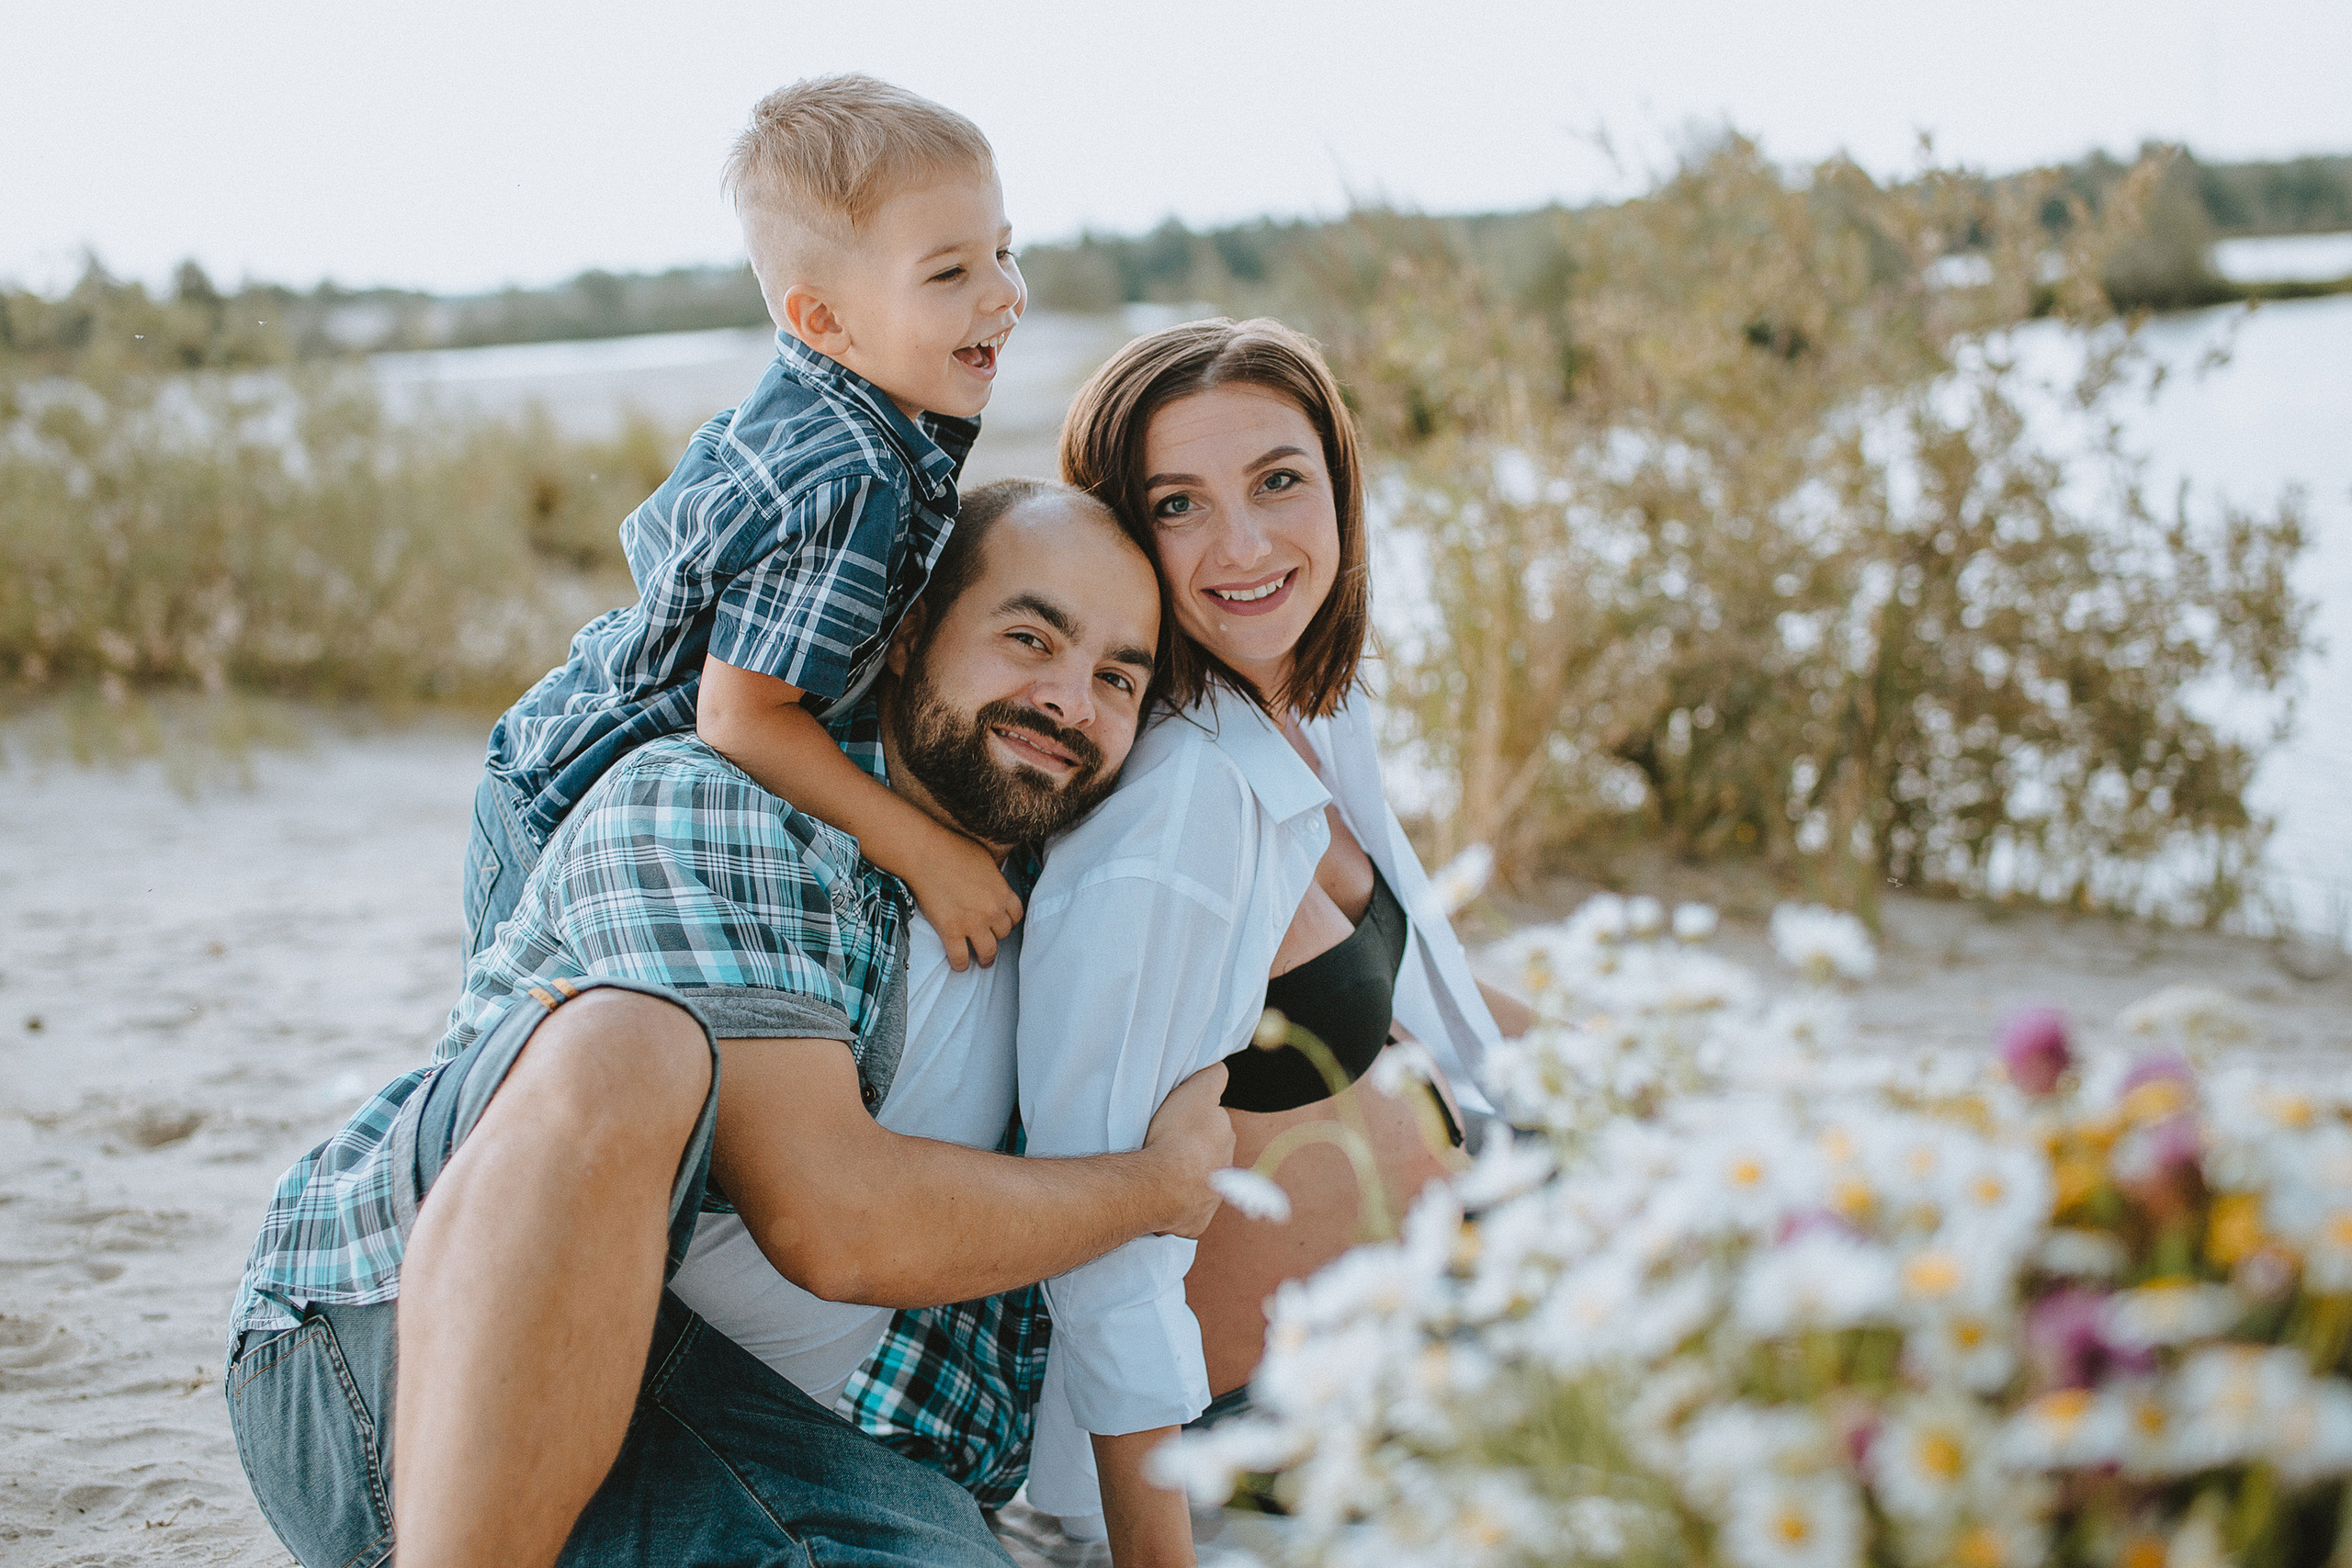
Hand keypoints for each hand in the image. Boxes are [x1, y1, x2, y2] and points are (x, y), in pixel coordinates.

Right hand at [903, 828, 1023, 970]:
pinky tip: (959, 965)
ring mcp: (972, 923)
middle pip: (1004, 933)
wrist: (926, 854)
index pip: (1016, 915)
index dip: (1009, 921)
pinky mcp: (951, 931)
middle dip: (996, 936)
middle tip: (989, 938)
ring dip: (986, 958)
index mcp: (1002, 891)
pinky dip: (961, 965)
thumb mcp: (986, 859)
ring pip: (988, 951)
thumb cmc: (953, 850)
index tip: (1002, 923)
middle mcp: (992, 910)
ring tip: (983, 961)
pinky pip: (961, 957)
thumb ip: (994, 878)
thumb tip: (993, 885)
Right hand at [1142, 1062, 1233, 1237]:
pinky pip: (1189, 1209)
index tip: (1181, 1121)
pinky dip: (1178, 1204)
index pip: (1216, 1122)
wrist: (1161, 1186)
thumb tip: (1220, 1069)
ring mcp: (1214, 1198)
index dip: (1198, 1119)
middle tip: (1167, 1145)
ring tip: (1161, 1172)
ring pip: (1201, 1181)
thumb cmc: (1174, 1136)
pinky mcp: (1199, 1221)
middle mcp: (1227, 1168)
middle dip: (1194, 1149)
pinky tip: (1161, 1196)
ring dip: (1186, 1176)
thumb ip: (1212, 1077)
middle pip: (1209, 1153)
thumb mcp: (1195, 1091)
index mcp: (1226, 1136)